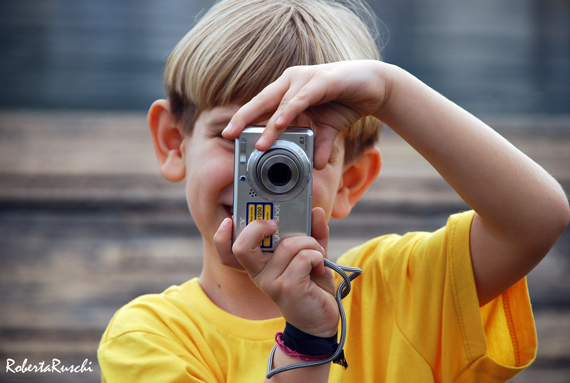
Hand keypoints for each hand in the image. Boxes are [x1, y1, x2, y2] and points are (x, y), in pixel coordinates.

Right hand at [214, 208, 338, 336]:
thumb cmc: (312, 285)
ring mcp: (270, 282)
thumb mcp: (311, 253)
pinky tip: (319, 266)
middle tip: (275, 225)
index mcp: (259, 263)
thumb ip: (312, 231)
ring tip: (316, 254)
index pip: (228, 250)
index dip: (221, 235)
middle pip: (241, 246)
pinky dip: (316, 255)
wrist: (321, 319)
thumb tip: (315, 211)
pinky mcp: (286, 287)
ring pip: (288, 245)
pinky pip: (302, 257)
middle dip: (258, 227)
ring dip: (309, 243)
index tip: (231, 220)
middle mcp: (259, 273)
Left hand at [223, 60, 387, 168]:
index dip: (243, 120)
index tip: (228, 135)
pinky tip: (280, 123)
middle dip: (243, 119)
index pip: (260, 106)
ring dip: (269, 125)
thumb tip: (315, 167)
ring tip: (259, 144)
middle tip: (228, 135)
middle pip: (261, 102)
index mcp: (288, 91)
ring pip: (281, 103)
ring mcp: (305, 79)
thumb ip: (319, 144)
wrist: (375, 85)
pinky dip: (290, 111)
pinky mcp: (323, 80)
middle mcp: (291, 82)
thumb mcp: (327, 129)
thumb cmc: (346, 101)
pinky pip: (302, 98)